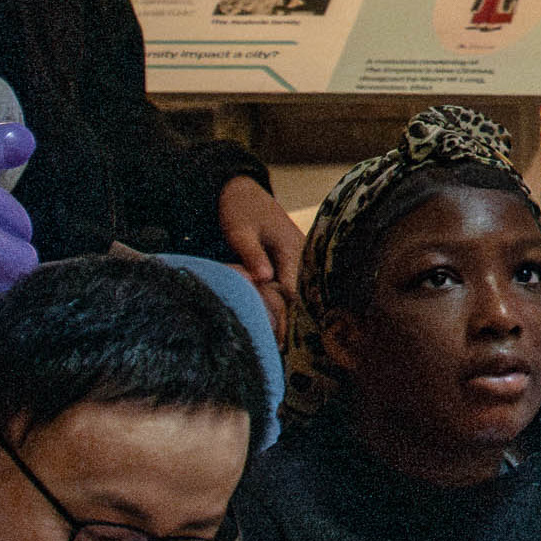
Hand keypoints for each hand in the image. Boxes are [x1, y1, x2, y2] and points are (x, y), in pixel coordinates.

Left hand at [218, 175, 301, 342]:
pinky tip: (278, 321)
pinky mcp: (289, 258)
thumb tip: (265, 280)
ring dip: (289, 314)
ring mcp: (297, 256)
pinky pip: (291, 284)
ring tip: (279, 344)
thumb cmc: (238, 209)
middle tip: (279, 350)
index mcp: (292, 248)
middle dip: (291, 321)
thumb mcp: (240, 231)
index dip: (289, 316)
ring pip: (297, 291)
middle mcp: (301, 254)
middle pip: (300, 295)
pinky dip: (285, 302)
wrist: (240, 189)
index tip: (281, 340)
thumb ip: (252, 256)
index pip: (296, 290)